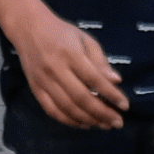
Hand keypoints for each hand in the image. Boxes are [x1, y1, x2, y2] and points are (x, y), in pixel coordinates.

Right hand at [15, 8, 126, 130]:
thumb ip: (100, 61)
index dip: (111, 94)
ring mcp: (43, 81)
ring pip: (67, 107)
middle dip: (102, 113)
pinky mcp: (35, 90)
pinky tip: (84, 124)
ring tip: (104, 125)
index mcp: (70, 54)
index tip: (125, 106)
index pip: (94, 79)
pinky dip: (69, 121)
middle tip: (117, 122)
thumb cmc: (62, 33)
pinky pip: (52, 111)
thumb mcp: (85, 39)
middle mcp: (55, 69)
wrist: (29, 28)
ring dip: (88, 120)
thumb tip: (116, 81)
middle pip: (81, 98)